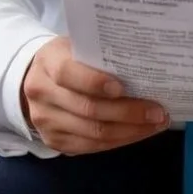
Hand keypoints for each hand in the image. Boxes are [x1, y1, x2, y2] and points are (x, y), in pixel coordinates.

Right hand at [21, 36, 169, 153]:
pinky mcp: (54, 141)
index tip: (123, 87)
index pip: (68, 73)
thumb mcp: (76, 46)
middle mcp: (42, 93)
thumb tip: (143, 64)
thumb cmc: (67, 57)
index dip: (95, 82)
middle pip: (87, 109)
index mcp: (47, 62)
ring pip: (92, 133)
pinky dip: (119, 141)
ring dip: (129, 131)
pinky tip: (138, 133)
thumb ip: (98, 55)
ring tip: (156, 124)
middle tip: (158, 111)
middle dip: (127, 113)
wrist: (34, 79)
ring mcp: (46, 121)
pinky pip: (91, 147)